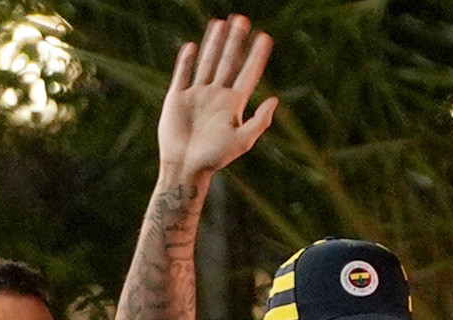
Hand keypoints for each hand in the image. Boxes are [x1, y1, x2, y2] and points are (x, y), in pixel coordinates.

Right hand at [158, 14, 277, 177]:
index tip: (264, 37)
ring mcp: (197, 95)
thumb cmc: (215, 159)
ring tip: (219, 23)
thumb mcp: (242, 141)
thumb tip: (275, 100)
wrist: (185, 168)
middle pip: (228, 62)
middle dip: (235, 41)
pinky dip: (186, 60)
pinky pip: (182, 74)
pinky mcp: (177, 98)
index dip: (256, 55)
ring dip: (213, 43)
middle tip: (242, 19)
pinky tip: (192, 46)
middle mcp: (216, 96)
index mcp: (233, 104)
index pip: (248, 73)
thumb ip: (260, 121)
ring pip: (206, 62)